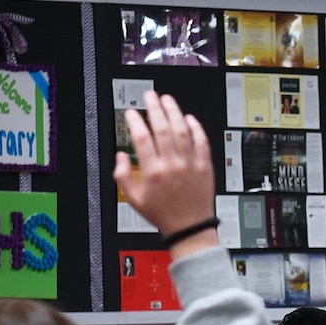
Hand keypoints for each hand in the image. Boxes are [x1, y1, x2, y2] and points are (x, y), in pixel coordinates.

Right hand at [113, 94, 215, 258]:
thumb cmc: (164, 215)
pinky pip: (202, 142)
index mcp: (153, 172)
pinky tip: (189, 118)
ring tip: (167, 100)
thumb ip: (123, 176)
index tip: (131, 113)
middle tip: (150, 96)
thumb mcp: (135, 200)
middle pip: (163, 129)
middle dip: (154, 108)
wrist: (190, 228)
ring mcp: (190, 164)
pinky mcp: (205, 167)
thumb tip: (120, 156)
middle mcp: (172, 166)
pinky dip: (196, 128)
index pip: (142, 138)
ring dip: (174, 112)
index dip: (135, 122)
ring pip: (182, 131)